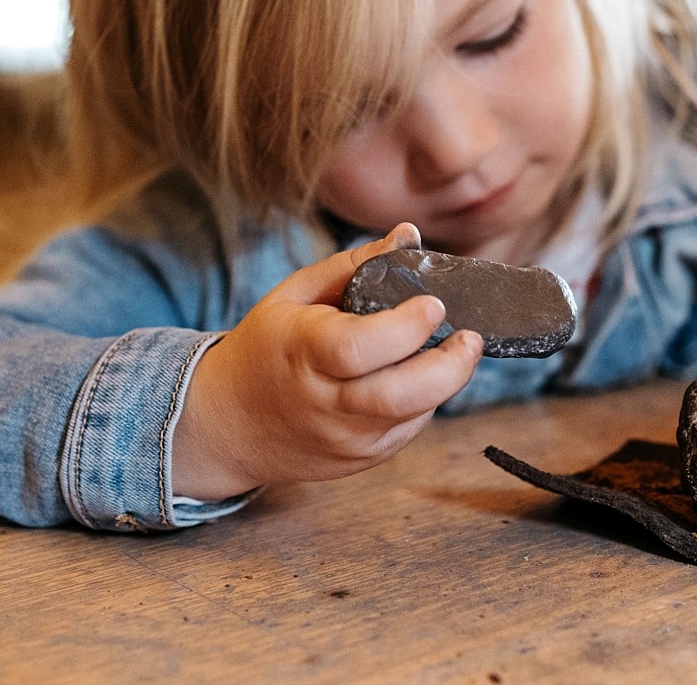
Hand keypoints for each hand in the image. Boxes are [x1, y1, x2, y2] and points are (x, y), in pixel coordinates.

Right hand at [172, 223, 482, 499]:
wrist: (227, 425)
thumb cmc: (266, 348)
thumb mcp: (295, 294)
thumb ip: (355, 265)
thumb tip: (409, 235)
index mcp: (303, 352)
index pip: (361, 347)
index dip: (407, 327)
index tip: (435, 304)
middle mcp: (325, 403)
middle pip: (400, 395)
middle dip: (451, 366)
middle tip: (469, 337)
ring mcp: (345, 439)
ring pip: (413, 416)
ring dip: (444, 382)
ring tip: (450, 351)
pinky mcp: (361, 460)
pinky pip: (408, 430)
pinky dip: (424, 403)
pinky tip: (416, 377)